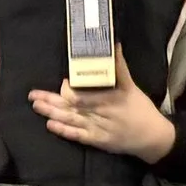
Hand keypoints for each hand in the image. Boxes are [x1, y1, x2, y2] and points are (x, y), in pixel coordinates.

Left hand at [27, 48, 173, 161]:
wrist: (152, 137)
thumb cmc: (141, 109)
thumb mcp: (132, 86)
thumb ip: (120, 67)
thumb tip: (114, 44)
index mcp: (110, 99)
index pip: (84, 95)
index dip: (69, 90)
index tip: (61, 83)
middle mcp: (102, 114)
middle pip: (72, 107)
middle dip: (52, 101)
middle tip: (33, 95)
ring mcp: (99, 129)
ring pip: (72, 120)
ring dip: (52, 113)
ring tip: (36, 106)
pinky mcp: (98, 141)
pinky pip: (78, 136)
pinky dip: (64, 131)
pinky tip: (50, 125)